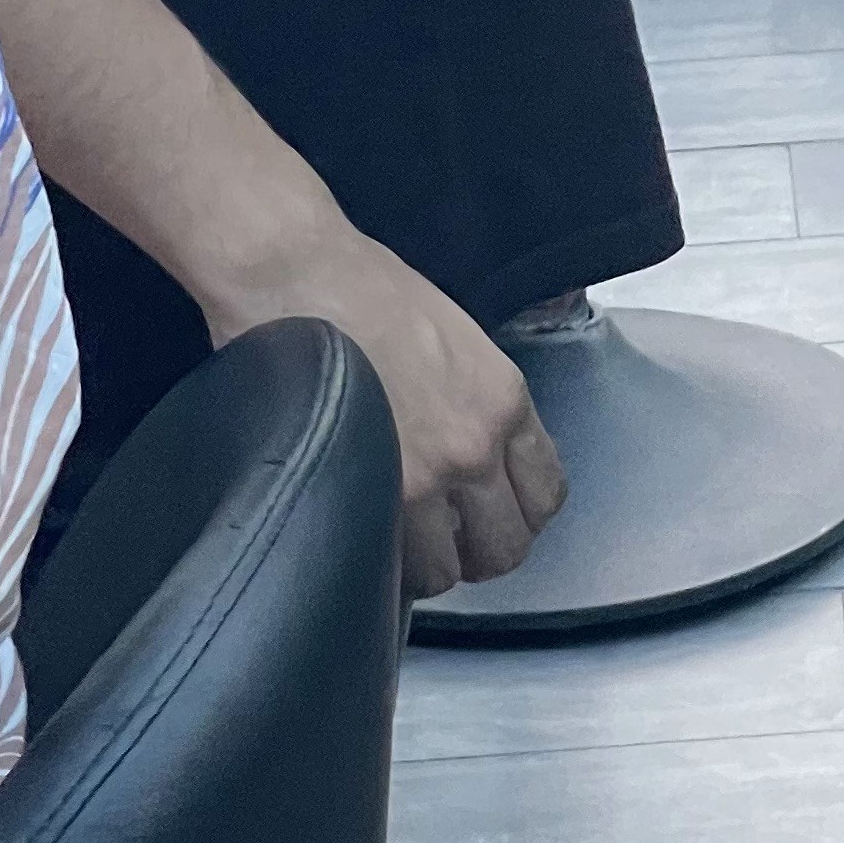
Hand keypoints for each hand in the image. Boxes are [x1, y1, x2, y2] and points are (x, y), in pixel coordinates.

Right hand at [204, 210, 564, 596]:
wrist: (297, 271)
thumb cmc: (361, 286)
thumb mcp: (453, 336)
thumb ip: (472, 398)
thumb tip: (466, 446)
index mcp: (504, 398)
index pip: (546, 492)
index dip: (518, 516)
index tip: (492, 519)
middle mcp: (477, 443)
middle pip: (508, 547)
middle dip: (479, 555)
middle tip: (445, 544)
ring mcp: (426, 475)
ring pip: (449, 570)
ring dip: (426, 565)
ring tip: (398, 544)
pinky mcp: (372, 491)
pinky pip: (395, 565)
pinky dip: (384, 565)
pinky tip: (365, 536)